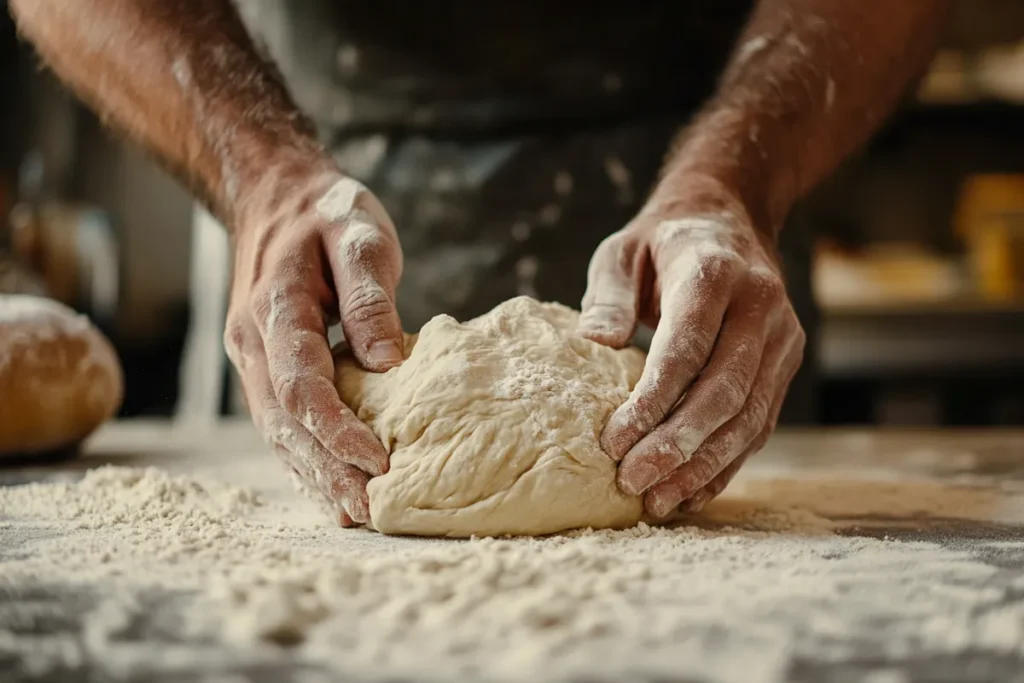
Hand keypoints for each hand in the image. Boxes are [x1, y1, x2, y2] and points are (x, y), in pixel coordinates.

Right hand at [224, 165, 403, 525]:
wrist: (277, 198)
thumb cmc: (325, 214)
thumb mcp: (358, 235)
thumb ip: (370, 297)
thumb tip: (388, 364)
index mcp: (275, 309)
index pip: (301, 385)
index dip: (337, 430)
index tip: (379, 462)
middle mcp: (252, 344)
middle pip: (285, 422)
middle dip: (327, 470)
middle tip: (370, 511)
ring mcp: (251, 360)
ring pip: (278, 431)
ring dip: (314, 475)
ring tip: (354, 515)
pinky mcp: (264, 369)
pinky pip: (281, 423)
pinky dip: (304, 458)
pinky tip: (331, 489)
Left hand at [578, 175, 804, 517]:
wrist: (729, 221)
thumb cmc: (662, 243)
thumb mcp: (623, 251)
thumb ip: (608, 295)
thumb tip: (595, 344)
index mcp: (715, 273)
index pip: (687, 348)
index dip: (653, 400)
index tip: (614, 441)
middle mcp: (760, 307)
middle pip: (723, 391)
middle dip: (677, 445)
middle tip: (631, 481)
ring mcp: (781, 339)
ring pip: (747, 418)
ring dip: (702, 466)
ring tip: (657, 500)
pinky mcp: (785, 366)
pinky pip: (759, 426)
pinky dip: (725, 464)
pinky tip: (690, 492)